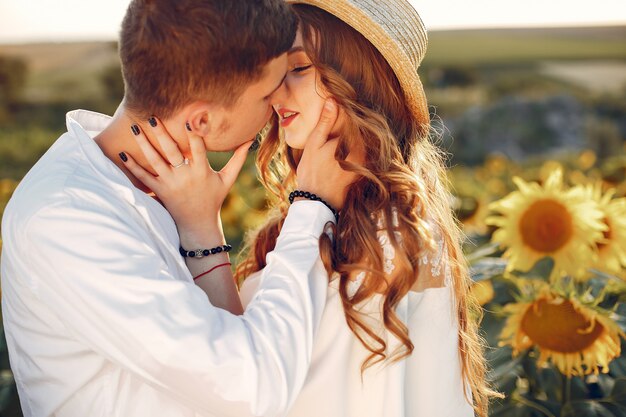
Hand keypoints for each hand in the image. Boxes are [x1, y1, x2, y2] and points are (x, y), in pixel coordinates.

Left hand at [121, 118, 251, 245]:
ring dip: (144, 144)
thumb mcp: (227, 179)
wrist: (198, 224)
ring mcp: (171, 184)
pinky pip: (144, 177)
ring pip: (155, 161)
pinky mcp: (160, 191)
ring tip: (135, 127)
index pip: (198, 149)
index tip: (188, 120)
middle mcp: (185, 176)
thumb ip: (237, 159)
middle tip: (153, 116)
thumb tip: (249, 140)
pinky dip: (133, 166)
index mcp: (202, 171)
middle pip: (172, 152)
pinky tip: (122, 153)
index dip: (194, 135)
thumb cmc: (214, 198)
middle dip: (162, 134)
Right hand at [296, 99, 358, 209]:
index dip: (348, 109)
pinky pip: (362, 152)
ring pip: (361, 141)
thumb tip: (333, 100)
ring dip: (353, 134)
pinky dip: (355, 147)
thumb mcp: (314, 144)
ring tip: (337, 136)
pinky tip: (340, 149)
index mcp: (351, 141)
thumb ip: (325, 122)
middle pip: (360, 129)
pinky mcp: (362, 170)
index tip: (340, 102)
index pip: (354, 118)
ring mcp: (364, 161)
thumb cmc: (312, 171)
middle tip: (339, 113)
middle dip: (351, 122)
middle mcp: (362, 150)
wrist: (318, 201)